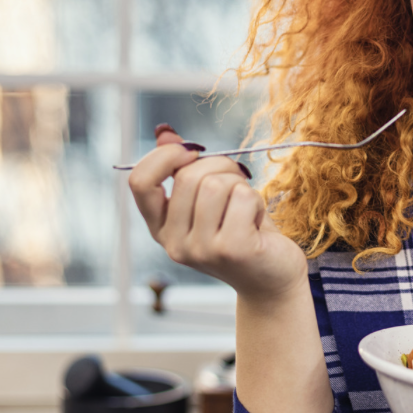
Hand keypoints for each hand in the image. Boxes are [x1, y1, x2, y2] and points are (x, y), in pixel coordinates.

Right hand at [127, 126, 307, 300]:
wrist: (273, 280)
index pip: (140, 182)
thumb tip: (164, 132)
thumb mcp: (209, 200)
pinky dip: (256, 200)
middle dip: (220, 166)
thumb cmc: (243, 233)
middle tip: (238, 182)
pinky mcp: (232, 249)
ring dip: (240, 185)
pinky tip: (258, 222)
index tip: (192, 152)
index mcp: (162, 228)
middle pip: (187, 176)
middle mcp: (174, 243)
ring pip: (215, 184)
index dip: (164, 156)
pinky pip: (242, 196)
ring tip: (247, 207)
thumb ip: (184, 169)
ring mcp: (201, 250)